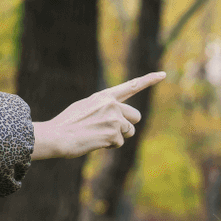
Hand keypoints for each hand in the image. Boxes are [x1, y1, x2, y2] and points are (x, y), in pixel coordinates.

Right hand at [30, 71, 165, 159]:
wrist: (57, 136)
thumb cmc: (68, 124)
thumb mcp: (86, 107)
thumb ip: (104, 108)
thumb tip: (119, 118)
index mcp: (105, 96)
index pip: (131, 86)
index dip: (149, 80)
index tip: (163, 75)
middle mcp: (112, 105)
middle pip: (136, 116)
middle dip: (128, 125)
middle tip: (111, 129)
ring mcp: (114, 119)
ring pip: (129, 131)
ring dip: (118, 137)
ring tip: (98, 135)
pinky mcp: (113, 134)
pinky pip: (119, 143)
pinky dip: (109, 145)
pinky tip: (95, 141)